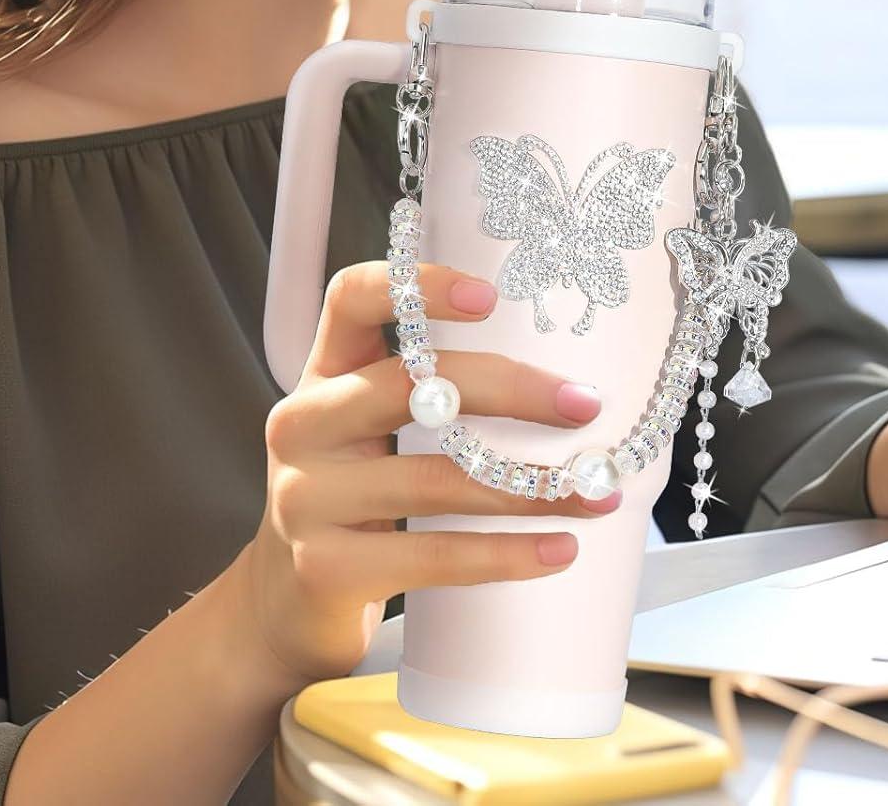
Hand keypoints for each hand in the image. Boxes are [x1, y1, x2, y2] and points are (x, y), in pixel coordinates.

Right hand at [232, 260, 620, 689]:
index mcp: (325, 370)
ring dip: (534, 488)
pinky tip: (560, 551)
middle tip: (587, 405)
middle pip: (412, 386)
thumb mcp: (376, 426)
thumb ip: (435, 388)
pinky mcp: (325, 568)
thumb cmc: (363, 492)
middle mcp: (305, 422)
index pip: (352, 297)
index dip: (419, 285)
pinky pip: (432, 556)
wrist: (287, 601)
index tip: (492, 297)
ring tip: (600, 494)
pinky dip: (506, 554)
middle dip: (513, 392)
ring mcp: (306, 497)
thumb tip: (571, 378)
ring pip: (438, 480)